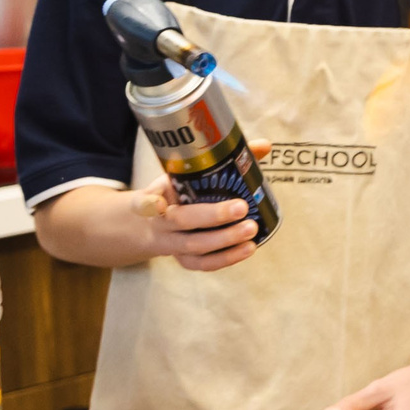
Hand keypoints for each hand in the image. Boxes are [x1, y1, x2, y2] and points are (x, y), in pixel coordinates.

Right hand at [131, 139, 271, 270]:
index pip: (145, 200)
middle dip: (212, 216)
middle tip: (241, 207)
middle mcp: (160, 222)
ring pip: (194, 246)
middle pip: (181, 222)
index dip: (150, 203)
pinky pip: (202, 264)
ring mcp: (171, 244)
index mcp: (155, 197)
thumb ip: (222, 160)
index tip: (159, 203)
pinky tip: (248, 248)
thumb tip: (264, 145)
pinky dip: (226, 258)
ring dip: (225, 240)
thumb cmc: (174, 194)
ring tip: (251, 230)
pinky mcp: (183, 259)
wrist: (147, 225)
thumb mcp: (185, 175)